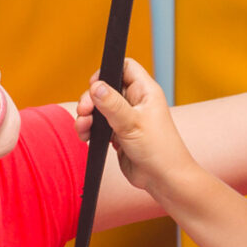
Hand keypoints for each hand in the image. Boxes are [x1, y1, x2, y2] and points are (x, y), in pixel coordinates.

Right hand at [84, 59, 204, 204]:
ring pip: (99, 107)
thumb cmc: (159, 150)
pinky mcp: (118, 133)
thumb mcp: (132, 123)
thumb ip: (112, 104)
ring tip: (83, 127)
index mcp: (145, 91)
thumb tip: (96, 86)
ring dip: (87, 115)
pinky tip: (85, 136)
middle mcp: (135, 102)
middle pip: (106, 88)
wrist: (163, 179)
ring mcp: (126, 118)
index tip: (94, 85)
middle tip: (85, 111)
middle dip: (91, 99)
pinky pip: (98, 125)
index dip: (108, 71)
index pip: (125, 67)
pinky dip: (89, 128)